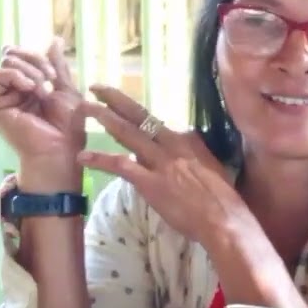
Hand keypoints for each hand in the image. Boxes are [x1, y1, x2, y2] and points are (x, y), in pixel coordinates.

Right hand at [0, 38, 85, 167]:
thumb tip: (55, 39)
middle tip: (51, 79)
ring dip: (30, 71)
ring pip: (6, 62)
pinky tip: (30, 88)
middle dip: (35, 61)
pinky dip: (16, 76)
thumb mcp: (65, 89)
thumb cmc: (67, 127)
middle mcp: (10, 90)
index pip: (22, 55)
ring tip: (42, 89)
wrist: (60, 150)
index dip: (37, 57)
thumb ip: (57, 65)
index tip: (55, 74)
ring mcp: (0, 98)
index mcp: (27, 86)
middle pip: (12, 54)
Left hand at [76, 85, 246, 243]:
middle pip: (140, 115)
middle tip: (96, 87)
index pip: (160, 125)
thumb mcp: (213, 168)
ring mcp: (160, 162)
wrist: (225, 219)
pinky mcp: (149, 181)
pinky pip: (120, 166)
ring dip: (104, 119)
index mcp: (189, 140)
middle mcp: (173, 144)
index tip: (126, 114)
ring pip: (128, 133)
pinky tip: (83, 156)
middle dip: (115, 99)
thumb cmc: (223, 200)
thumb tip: (184, 154)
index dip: (141, 121)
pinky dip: (100, 160)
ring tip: (84, 109)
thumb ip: (195, 157)